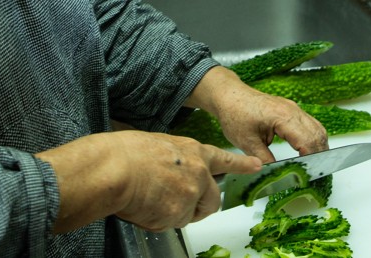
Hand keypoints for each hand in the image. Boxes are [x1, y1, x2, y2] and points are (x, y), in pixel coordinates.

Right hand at [39, 130, 260, 233]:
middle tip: (177, 204)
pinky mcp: (180, 214)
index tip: (257, 165)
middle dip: (199, 207)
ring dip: (175, 213)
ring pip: (190, 215)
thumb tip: (173, 177)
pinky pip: (172, 225)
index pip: (223, 160)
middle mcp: (199, 173)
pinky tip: (144, 206)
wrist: (114, 169)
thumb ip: (175, 162)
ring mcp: (191, 195)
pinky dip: (158, 221)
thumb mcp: (158, 146)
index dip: (241, 165)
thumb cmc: (126, 153)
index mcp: (193, 152)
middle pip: (212, 200)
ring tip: (150, 199)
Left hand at [186, 66, 327, 161]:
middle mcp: (292, 110)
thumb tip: (277, 175)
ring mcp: (293, 108)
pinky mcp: (291, 109)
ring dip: (318, 146)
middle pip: (316, 134)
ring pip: (317, 128)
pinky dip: (313, 137)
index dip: (312, 159)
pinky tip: (309, 150)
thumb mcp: (247, 142)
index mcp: (283, 117)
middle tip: (315, 173)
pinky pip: (310, 123)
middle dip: (319, 154)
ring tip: (314, 165)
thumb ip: (264, 160)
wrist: (228, 95)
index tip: (311, 174)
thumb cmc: (234, 114)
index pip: (307, 141)